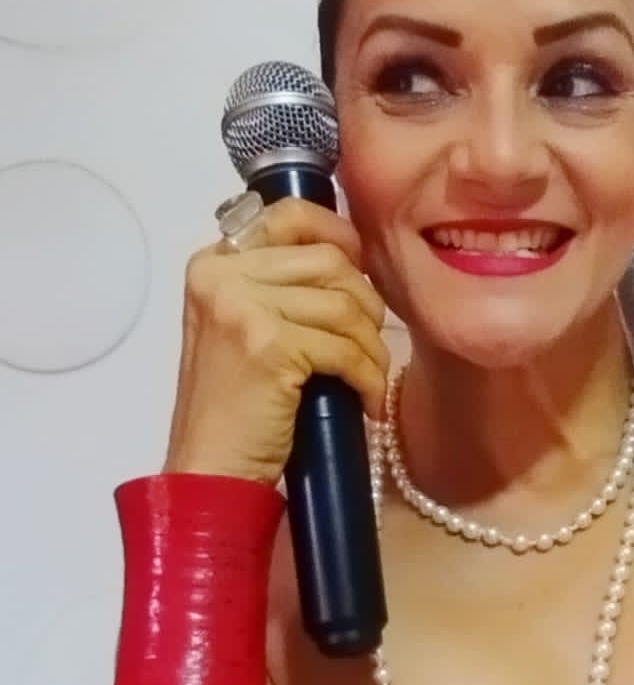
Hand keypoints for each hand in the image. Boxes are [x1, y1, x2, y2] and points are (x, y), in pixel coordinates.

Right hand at [165, 198, 390, 487]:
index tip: (362, 269)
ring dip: (371, 347)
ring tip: (368, 379)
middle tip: (370, 344)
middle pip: (329, 261)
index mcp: (214, 263)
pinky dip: (367, 377)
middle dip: (366, 304)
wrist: (211, 467)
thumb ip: (277, 286)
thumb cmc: (235, 406)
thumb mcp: (244, 328)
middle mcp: (222, 275)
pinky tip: (367, 401)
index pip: (291, 216)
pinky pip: (345, 348)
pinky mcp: (268, 344)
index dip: (339, 235)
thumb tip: (349, 258)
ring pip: (344, 305)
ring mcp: (242, 307)